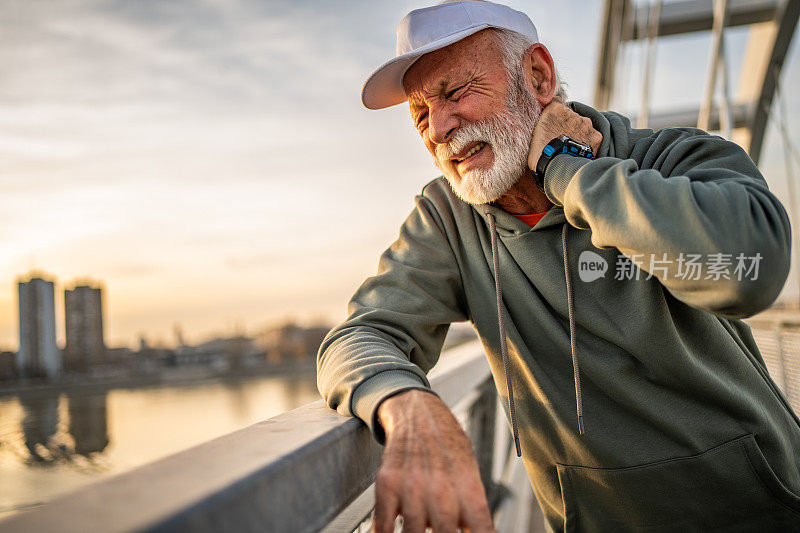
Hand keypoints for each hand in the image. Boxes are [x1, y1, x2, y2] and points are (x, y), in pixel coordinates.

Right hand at [372, 389, 495, 532]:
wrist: (419, 414)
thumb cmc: (448, 449)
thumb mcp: (470, 475)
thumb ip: (472, 510)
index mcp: (469, 489)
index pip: (482, 530)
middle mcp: (442, 490)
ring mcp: (412, 488)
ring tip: (418, 531)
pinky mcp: (387, 484)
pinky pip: (383, 524)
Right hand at [527, 99, 602, 171]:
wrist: (556, 168)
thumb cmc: (540, 153)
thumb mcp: (534, 132)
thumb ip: (542, 120)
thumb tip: (545, 119)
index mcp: (555, 109)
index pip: (557, 103)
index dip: (555, 114)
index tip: (553, 124)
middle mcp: (573, 113)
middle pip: (571, 116)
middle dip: (567, 125)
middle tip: (560, 139)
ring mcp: (586, 124)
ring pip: (583, 126)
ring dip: (578, 133)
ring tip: (570, 147)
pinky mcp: (595, 136)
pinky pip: (592, 137)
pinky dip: (588, 143)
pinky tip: (579, 151)